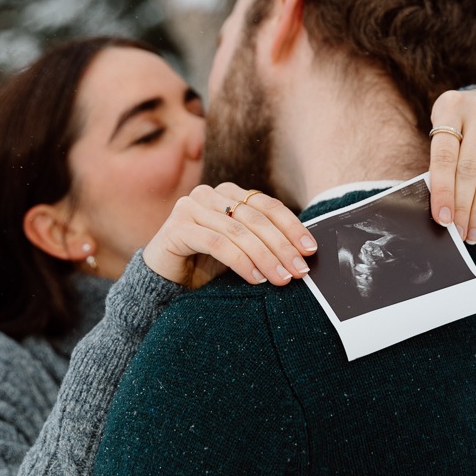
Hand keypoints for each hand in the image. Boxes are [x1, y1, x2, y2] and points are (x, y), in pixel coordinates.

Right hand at [142, 184, 316, 288]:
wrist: (165, 282)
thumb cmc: (205, 265)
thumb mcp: (241, 250)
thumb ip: (264, 241)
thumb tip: (304, 252)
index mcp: (228, 193)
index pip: (267, 205)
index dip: (291, 226)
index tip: (310, 249)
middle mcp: (208, 194)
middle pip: (255, 218)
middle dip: (282, 246)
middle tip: (300, 270)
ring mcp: (190, 207)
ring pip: (239, 232)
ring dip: (265, 257)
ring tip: (282, 278)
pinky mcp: (177, 227)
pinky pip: (217, 244)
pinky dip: (241, 262)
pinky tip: (256, 278)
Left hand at [428, 89, 475, 243]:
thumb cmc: (459, 125)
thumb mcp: (443, 131)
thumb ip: (440, 162)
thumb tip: (441, 209)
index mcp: (450, 107)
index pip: (444, 156)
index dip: (442, 191)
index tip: (442, 219)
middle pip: (469, 169)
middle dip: (462, 207)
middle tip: (458, 232)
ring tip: (473, 232)